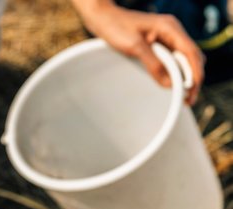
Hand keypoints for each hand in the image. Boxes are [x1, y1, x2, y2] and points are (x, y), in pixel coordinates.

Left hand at [71, 1, 204, 104]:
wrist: (102, 18)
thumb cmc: (116, 27)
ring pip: (183, 59)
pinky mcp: (158, 43)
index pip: (190, 52)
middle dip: (193, 78)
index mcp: (170, 27)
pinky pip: (172, 59)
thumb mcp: (134, 47)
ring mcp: (166, 37)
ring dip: (184, 76)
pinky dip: (174, 72)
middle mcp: (172, 31)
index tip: (193, 91)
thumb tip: (170, 84)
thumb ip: (153, 64)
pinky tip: (172, 85)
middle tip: (188, 100)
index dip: (195, 73)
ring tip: (183, 97)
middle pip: (191, 57)